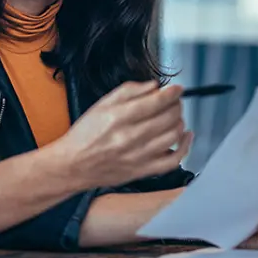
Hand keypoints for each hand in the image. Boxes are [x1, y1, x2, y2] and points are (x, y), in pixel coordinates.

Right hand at [50, 81, 193, 190]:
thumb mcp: (101, 104)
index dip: (172, 93)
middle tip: (174, 102)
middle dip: (176, 105)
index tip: (177, 89)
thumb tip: (153, 86)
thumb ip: (129, 91)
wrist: (73, 165)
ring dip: (179, 122)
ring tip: (174, 117)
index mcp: (119, 117)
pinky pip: (173, 160)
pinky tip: (184, 136)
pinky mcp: (143, 171)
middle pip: (168, 117)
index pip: (156, 102)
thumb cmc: (85, 135)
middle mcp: (130, 137)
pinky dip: (184, 147)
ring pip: (173, 135)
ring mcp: (139, 156)